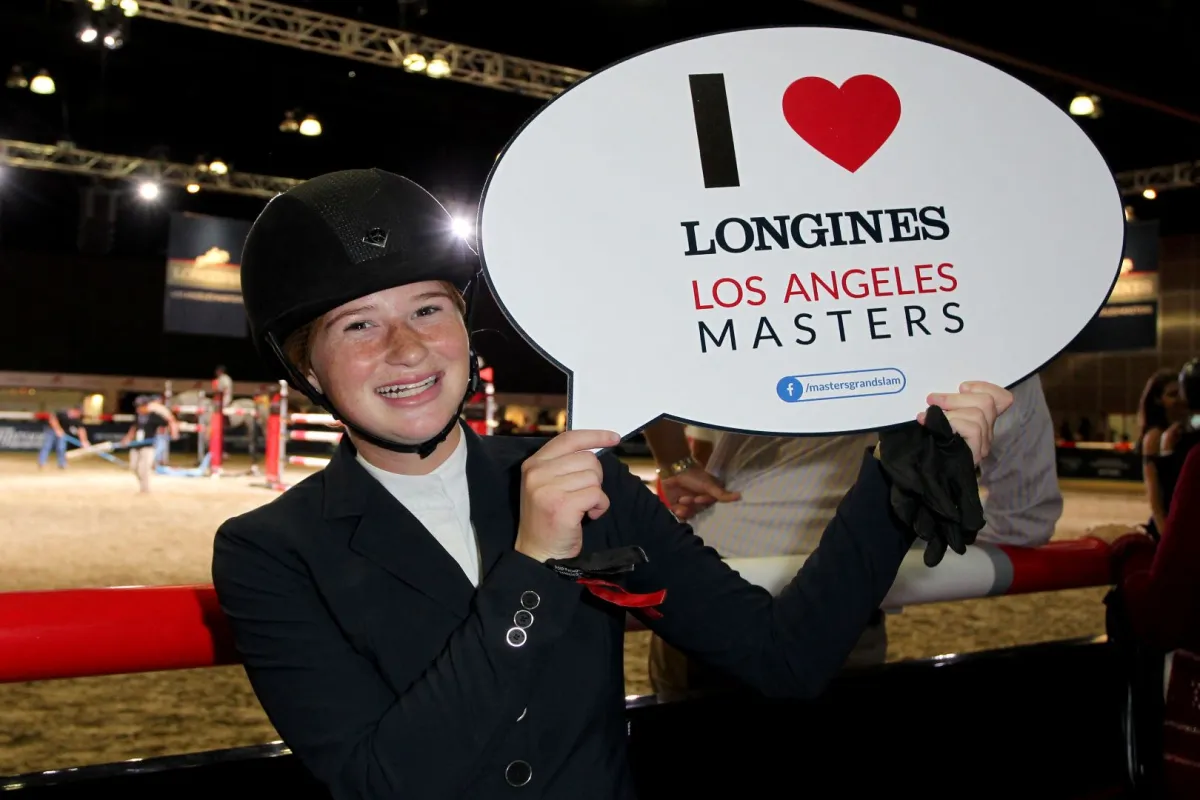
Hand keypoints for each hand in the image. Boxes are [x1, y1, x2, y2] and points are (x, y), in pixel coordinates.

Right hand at [514, 429, 620, 562]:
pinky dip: (599, 506)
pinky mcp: (562, 505)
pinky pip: (597, 494)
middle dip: (595, 478)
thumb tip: (597, 446)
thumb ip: (564, 465)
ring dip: (596, 495)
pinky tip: (588, 516)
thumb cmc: (549, 519)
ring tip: (582, 508)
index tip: (614, 437)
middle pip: (588, 459)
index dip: (594, 436)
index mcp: (533, 464)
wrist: (539, 554)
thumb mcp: (547, 485)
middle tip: (584, 496)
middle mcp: (537, 473)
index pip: (568, 439)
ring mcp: (547, 489)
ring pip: (594, 477)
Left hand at [660, 466, 739, 519]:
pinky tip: (677, 509)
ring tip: (682, 499)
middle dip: (694, 505)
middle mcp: (700, 502)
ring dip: (686, 508)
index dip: (704, 502)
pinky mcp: (678, 507)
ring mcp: (689, 505)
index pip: (710, 505)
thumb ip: (722, 494)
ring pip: (691, 514)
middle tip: (690, 498)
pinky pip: (681, 516)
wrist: (673, 471)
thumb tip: (741, 496)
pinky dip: (679, 512)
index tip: (699, 497)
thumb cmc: (693, 476)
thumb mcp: (708, 485)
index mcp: (709, 496)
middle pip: (700, 511)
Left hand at [918, 381, 1012, 465]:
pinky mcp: (976, 453)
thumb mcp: (940, 422)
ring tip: (929, 417)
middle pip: (986, 402)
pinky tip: (940, 429)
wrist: (931, 476)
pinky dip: (954, 424)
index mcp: (982, 420)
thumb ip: (946, 410)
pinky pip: (974, 429)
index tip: (962, 387)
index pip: (1003, 399)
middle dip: (956, 397)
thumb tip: (935, 400)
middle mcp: (987, 431)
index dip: (985, 387)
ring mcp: (983, 443)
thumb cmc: (933, 447)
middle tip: (932, 400)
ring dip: (951, 412)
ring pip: (979, 414)